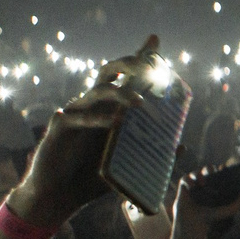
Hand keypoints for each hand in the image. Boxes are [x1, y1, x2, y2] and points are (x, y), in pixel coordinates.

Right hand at [8, 40, 159, 230]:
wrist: (58, 198)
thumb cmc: (91, 179)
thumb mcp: (126, 165)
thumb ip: (150, 154)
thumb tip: (181, 146)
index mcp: (108, 109)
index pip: (125, 78)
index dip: (138, 58)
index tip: (155, 40)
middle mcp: (92, 105)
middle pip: (109, 73)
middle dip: (129, 63)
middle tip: (148, 65)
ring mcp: (74, 112)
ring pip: (99, 91)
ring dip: (122, 94)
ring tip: (140, 104)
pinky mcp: (60, 126)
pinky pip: (80, 117)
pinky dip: (100, 119)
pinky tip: (117, 123)